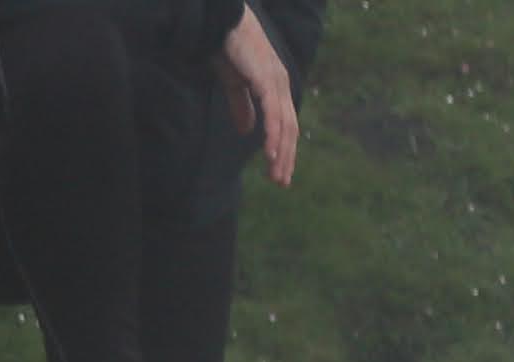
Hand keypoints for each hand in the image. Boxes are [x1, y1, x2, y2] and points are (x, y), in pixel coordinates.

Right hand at [218, 8, 298, 185]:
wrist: (223, 26)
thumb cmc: (230, 51)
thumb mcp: (236, 85)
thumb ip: (242, 108)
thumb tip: (246, 131)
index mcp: (276, 87)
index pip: (286, 124)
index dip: (284, 149)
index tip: (280, 172)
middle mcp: (281, 85)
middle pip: (290, 129)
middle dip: (286, 157)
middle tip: (281, 182)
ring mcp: (276, 82)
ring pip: (284, 125)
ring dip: (281, 153)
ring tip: (276, 175)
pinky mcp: (265, 80)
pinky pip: (272, 113)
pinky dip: (272, 135)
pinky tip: (270, 153)